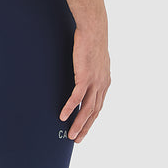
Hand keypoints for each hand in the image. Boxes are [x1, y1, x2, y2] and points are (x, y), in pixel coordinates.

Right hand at [59, 24, 110, 141]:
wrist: (94, 28)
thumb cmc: (91, 40)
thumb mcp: (94, 59)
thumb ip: (91, 70)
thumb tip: (83, 74)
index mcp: (105, 81)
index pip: (99, 106)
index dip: (91, 120)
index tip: (84, 129)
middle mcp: (102, 84)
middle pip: (94, 112)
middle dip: (85, 127)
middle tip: (77, 139)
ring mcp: (95, 81)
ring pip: (87, 108)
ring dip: (78, 123)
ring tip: (70, 135)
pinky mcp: (85, 76)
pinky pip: (77, 97)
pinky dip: (70, 108)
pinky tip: (63, 116)